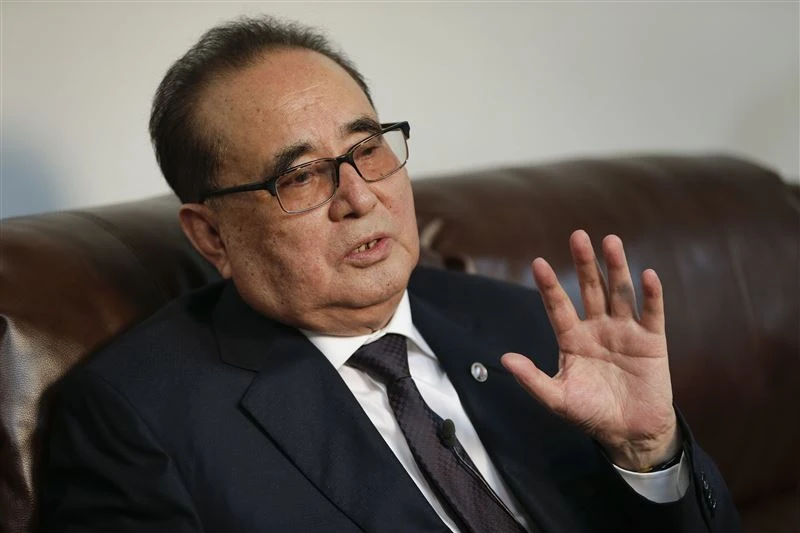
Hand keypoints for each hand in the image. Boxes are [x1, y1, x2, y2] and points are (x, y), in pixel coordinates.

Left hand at [501, 230, 679, 470]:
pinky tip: (647, 274)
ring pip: (619, 292)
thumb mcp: (557, 399)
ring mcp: (625, 331)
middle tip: (578, 236)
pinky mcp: (651, 340)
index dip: (549, 286)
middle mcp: (597, 328)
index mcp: (572, 339)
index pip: (558, 306)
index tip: (539, 263)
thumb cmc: (591, 414)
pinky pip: (651, 313)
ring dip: (616, 268)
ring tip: (610, 241)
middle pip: (589, 289)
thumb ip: (532, 380)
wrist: (630, 433)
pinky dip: (651, 294)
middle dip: (584, 263)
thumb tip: (505, 358)